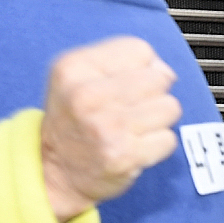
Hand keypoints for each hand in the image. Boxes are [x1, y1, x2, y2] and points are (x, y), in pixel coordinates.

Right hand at [40, 37, 180, 222]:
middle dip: (152, 94)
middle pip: (159, 78)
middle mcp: (87, 96)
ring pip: (169, 107)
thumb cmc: (72, 121)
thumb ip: (122, 60)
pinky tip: (135, 146)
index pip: (139, 50)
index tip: (125, 84)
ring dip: (158, 120)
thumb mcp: (78, 76)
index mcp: (74, 68)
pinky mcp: (124, 156)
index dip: (141, 67)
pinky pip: (168, 139)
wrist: (54, 172)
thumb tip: (166, 71)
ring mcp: (107, 128)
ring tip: (133, 127)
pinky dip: (157, 145)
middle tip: (130, 109)